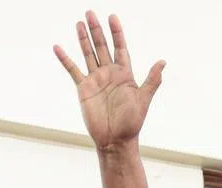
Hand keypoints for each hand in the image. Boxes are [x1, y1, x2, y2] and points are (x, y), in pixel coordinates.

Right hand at [54, 11, 164, 149]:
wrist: (115, 140)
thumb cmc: (132, 123)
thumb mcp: (143, 100)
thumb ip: (152, 80)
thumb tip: (163, 62)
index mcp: (124, 74)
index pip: (120, 48)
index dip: (116, 33)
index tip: (112, 17)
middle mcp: (109, 74)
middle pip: (102, 46)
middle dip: (96, 30)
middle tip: (90, 13)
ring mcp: (95, 80)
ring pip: (88, 54)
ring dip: (83, 39)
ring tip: (79, 22)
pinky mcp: (84, 89)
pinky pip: (73, 70)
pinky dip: (65, 59)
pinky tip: (58, 48)